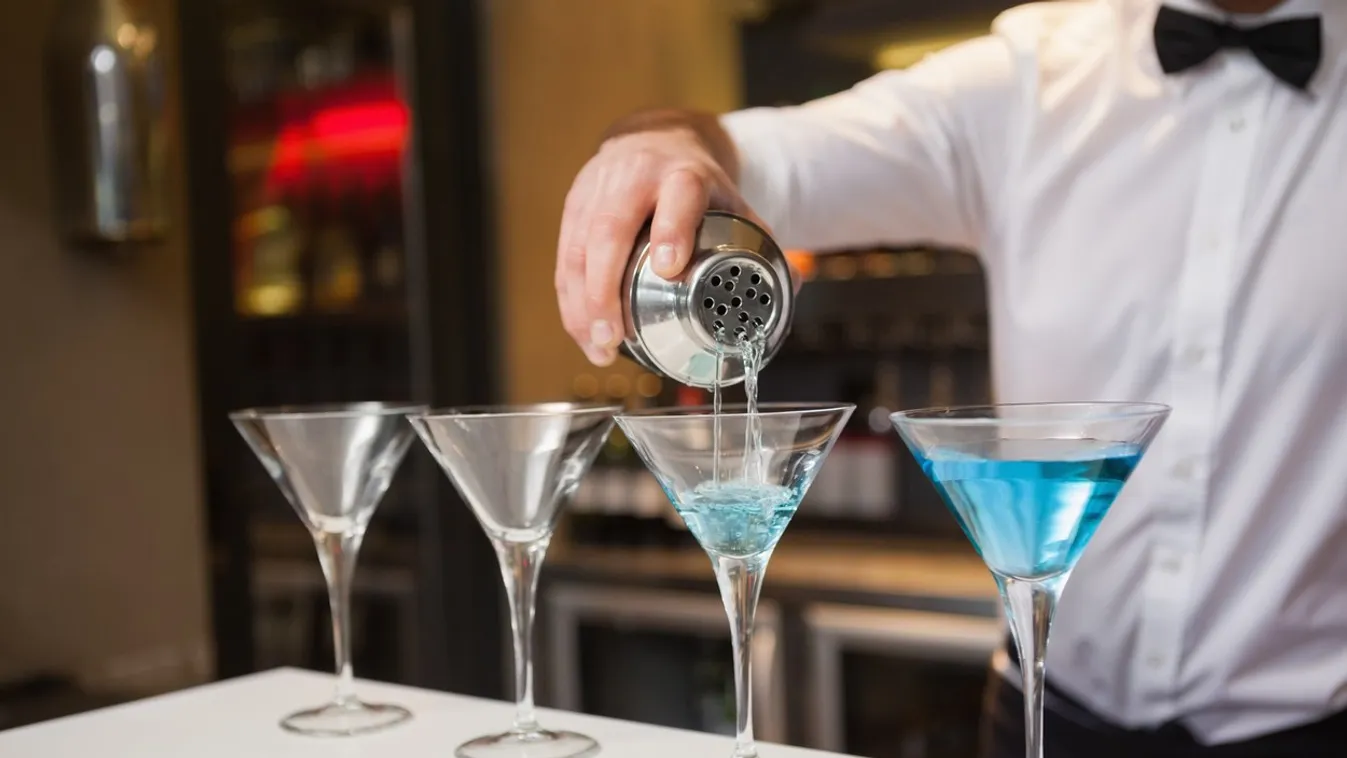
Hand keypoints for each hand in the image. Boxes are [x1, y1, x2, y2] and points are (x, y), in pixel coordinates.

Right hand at [554, 126, 761, 366]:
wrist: (653, 138)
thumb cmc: (693, 181)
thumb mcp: (728, 199)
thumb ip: (756, 238)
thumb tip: (794, 283)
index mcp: (682, 174)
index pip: (678, 197)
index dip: (672, 229)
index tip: (669, 267)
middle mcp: (634, 178)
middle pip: (611, 229)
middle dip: (607, 287)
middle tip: (614, 334)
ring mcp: (598, 190)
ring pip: (580, 248)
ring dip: (583, 302)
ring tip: (598, 346)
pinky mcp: (574, 206)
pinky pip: (566, 256)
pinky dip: (571, 299)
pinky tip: (582, 331)